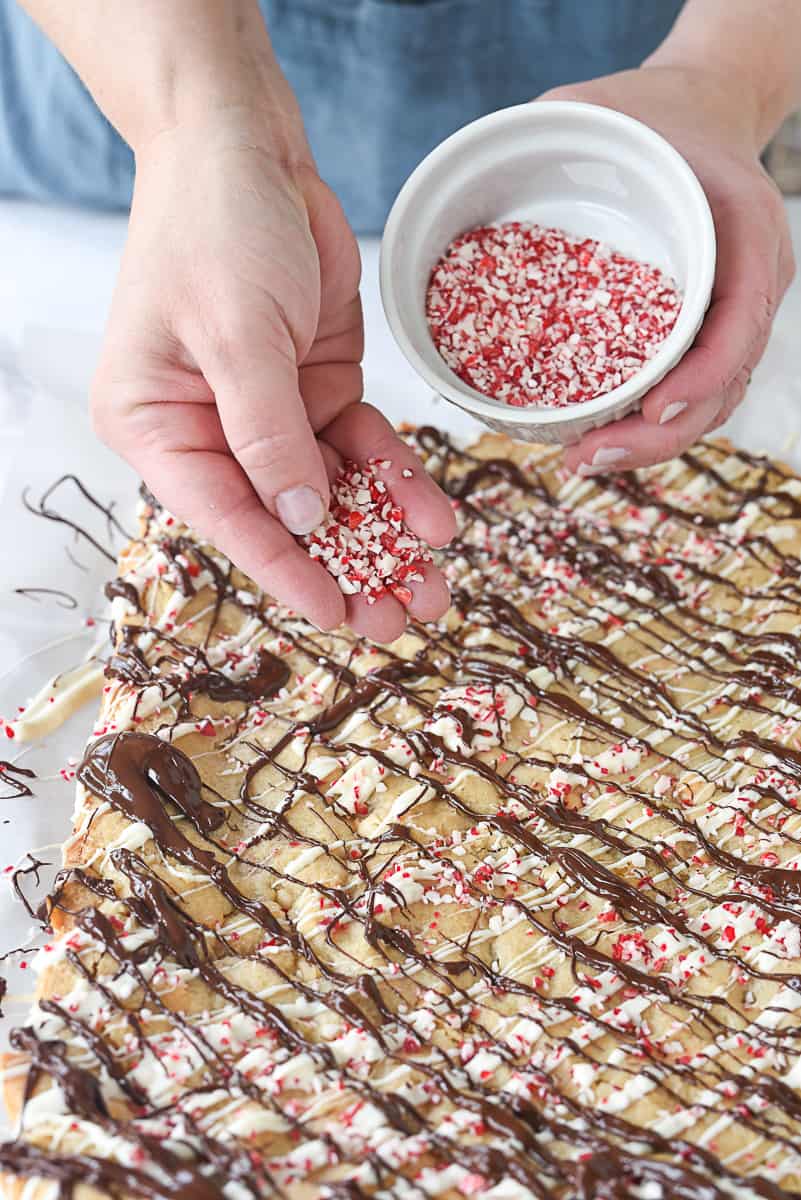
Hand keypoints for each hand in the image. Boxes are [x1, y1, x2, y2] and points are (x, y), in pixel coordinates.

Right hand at [92, 110, 454, 641]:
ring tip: (434, 587)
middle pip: (284, 518)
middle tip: (400, 619)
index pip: (227, 517)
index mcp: (158, 425)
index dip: (285, 570)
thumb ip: (269, 433)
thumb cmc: (214, 227)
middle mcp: (211, 431)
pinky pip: (363, 445)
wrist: (248, 147)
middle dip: (346, 568)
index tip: (337, 615)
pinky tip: (437, 515)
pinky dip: (400, 478)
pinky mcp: (317, 388)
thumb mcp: (237, 333)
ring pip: (333, 492)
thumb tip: (304, 520)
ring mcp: (269, 413)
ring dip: (385, 538)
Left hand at [538, 67, 794, 474]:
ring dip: (650, 442)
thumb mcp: (599, 105)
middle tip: (587, 456)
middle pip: (725, 381)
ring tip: (582, 459)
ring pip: (709, 400)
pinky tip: (598, 439)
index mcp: (744, 226)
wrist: (699, 112)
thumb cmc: (650, 111)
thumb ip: (553, 130)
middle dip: (660, 433)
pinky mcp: (705, 331)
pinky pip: (690, 389)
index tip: (652, 406)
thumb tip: (469, 172)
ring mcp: (733, 313)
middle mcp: (751, 281)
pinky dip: (648, 423)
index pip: (741, 317)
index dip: (703, 374)